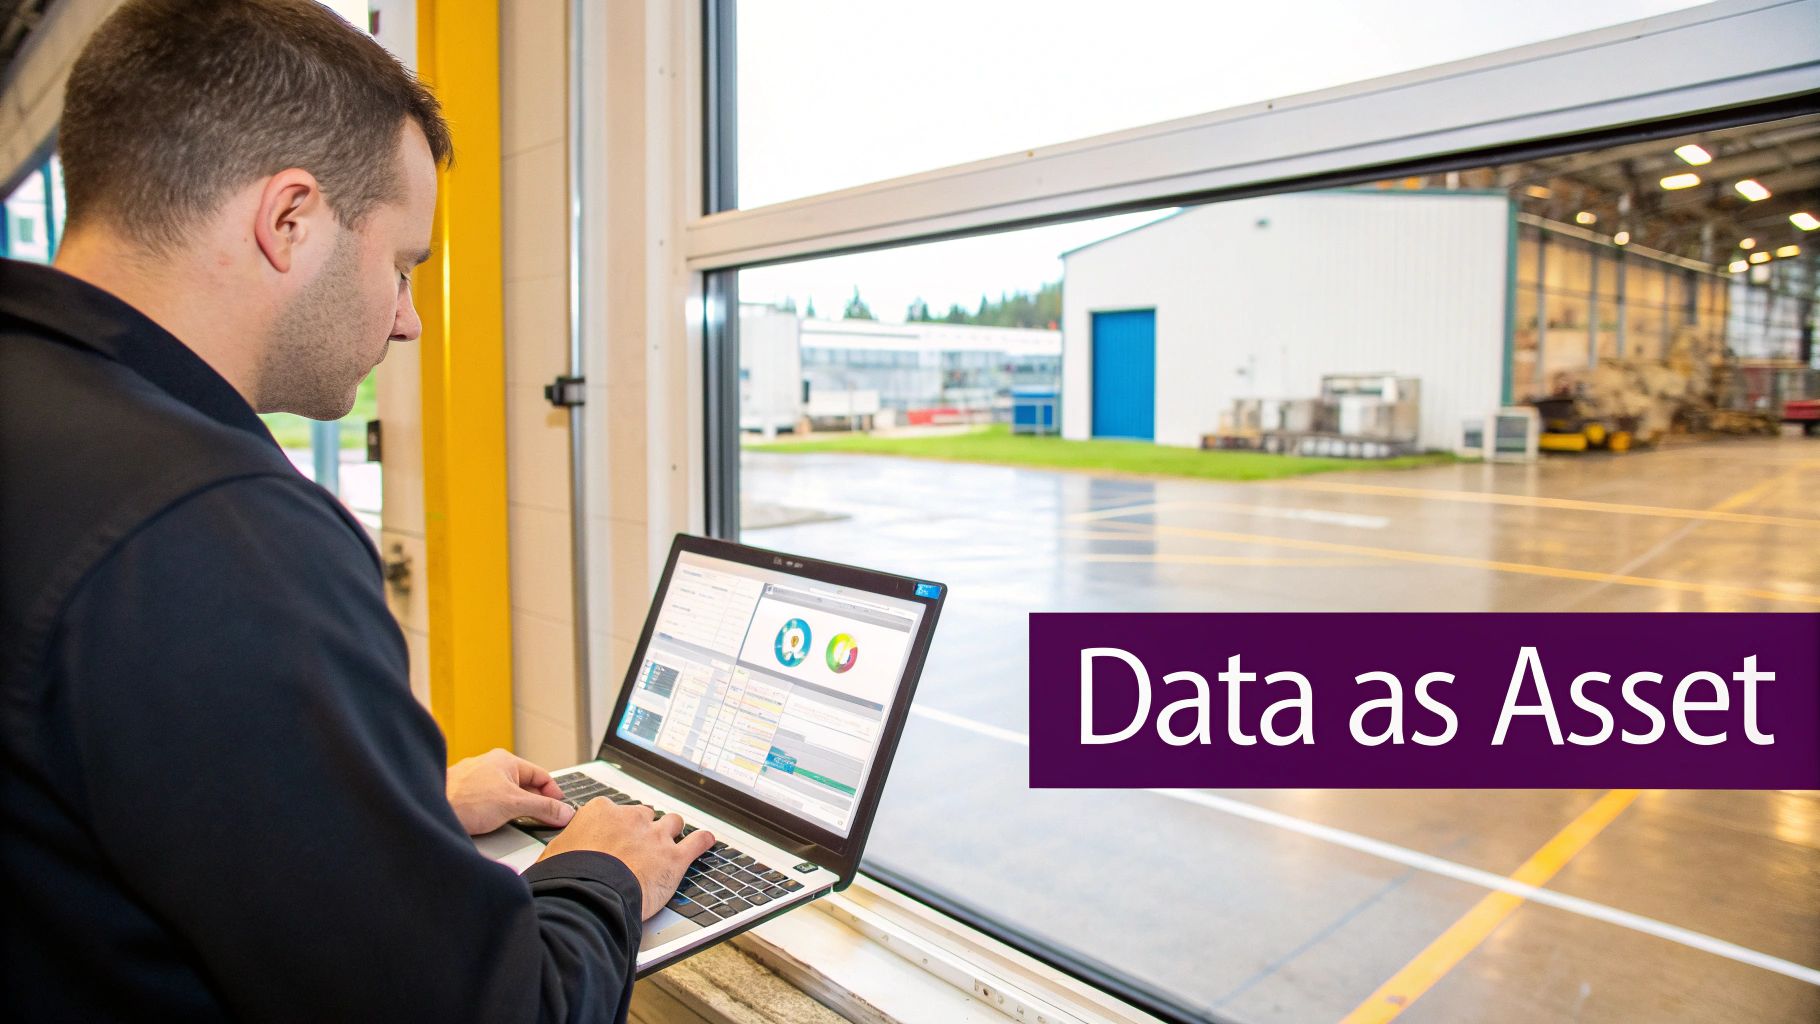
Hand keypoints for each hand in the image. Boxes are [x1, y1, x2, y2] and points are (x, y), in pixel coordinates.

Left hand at [445, 748, 574, 835]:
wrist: (432, 811)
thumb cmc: (465, 800)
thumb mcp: (514, 804)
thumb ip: (543, 808)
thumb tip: (563, 812)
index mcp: (505, 761)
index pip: (541, 776)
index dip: (553, 794)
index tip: (559, 810)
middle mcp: (490, 766)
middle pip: (524, 786)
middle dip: (534, 804)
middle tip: (542, 820)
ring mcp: (476, 780)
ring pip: (505, 795)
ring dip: (514, 810)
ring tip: (516, 824)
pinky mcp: (465, 795)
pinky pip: (489, 803)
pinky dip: (496, 813)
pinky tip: (494, 824)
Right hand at [539, 799, 714, 919]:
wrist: (590, 897)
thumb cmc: (568, 879)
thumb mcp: (554, 855)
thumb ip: (566, 847)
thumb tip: (559, 856)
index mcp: (601, 812)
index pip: (614, 812)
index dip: (616, 828)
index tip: (614, 839)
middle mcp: (631, 819)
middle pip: (645, 816)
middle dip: (644, 830)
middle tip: (638, 848)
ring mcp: (655, 836)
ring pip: (672, 823)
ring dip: (671, 832)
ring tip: (669, 843)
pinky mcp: (674, 858)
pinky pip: (696, 842)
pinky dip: (703, 842)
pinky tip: (706, 841)